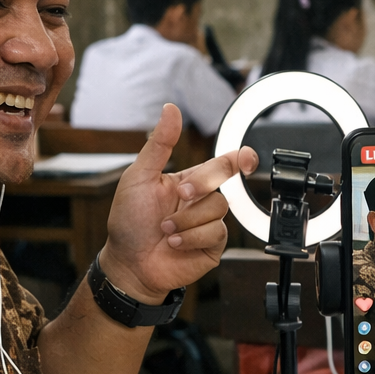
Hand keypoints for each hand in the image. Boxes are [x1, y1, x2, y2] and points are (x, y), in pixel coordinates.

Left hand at [100, 103, 256, 300]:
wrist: (128, 263)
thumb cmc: (129, 222)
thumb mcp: (138, 177)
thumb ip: (159, 144)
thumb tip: (171, 109)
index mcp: (188, 181)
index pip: (220, 165)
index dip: (239, 158)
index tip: (246, 158)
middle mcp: (200, 201)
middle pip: (222, 180)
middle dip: (202, 185)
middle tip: (181, 195)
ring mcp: (208, 224)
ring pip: (218, 208)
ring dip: (187, 219)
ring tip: (166, 229)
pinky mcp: (212, 246)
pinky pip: (216, 233)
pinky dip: (191, 237)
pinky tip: (174, 243)